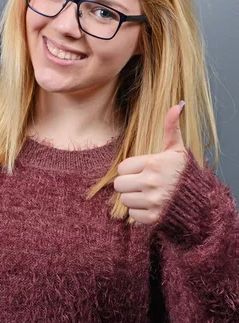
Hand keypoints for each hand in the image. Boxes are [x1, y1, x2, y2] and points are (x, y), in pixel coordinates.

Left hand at [114, 102, 188, 225]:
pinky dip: (139, 213)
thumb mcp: (176, 149)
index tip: (142, 171)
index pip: (122, 168)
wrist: (202, 202)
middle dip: (128, 184)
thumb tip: (177, 105)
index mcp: (153, 163)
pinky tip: (152, 207)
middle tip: (142, 184)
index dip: (130, 170)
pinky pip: (132, 215)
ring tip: (148, 195)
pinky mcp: (154, 217)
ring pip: (124, 200)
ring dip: (133, 199)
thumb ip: (171, 128)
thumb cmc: (185, 174)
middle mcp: (151, 182)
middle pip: (119, 185)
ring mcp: (153, 201)